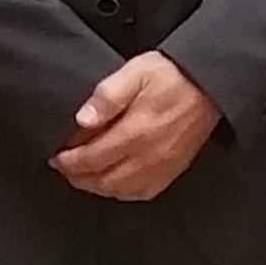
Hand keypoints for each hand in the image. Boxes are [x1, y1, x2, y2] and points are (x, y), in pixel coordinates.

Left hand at [55, 52, 222, 201]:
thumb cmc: (171, 75)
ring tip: (83, 176)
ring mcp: (162, 166)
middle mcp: (148, 156)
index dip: (68, 162)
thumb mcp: (134, 72)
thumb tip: (82, 119)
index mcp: (134, 132)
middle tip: (64, 169)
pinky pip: (143, 193)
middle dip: (78, 177)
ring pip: (120, 191)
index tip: (56, 158)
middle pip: (102, 180)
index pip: (91, 159)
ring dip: (97, 187)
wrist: (209, 84)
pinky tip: (114, 184)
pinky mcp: (173, 170)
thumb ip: (106, 96)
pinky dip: (122, 193)